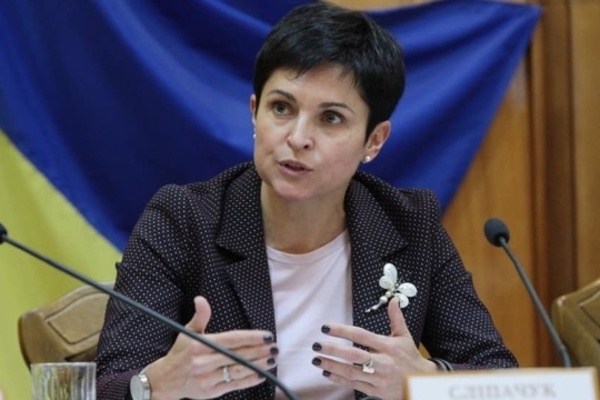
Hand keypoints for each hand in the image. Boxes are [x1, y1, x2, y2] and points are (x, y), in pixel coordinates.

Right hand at [146, 296, 277, 399]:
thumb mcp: (187, 333)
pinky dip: (250, 380)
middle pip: (237, 355)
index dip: (251, 337)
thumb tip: (200, 299)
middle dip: (258, 351)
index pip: (231, 339)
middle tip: (275, 347)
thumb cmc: (180, 353)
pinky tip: (262, 374)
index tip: (267, 335)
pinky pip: (234, 385)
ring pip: (238, 370)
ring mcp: (207, 378)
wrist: (165, 381)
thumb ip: (200, 316)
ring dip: (258, 365)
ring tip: (272, 359)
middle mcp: (203, 362)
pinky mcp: (211, 392)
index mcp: (200, 345)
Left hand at [311, 297, 436, 399]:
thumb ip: (396, 318)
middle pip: (354, 355)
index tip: (326, 327)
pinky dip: (339, 379)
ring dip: (332, 366)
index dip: (342, 331)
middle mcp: (382, 362)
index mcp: (387, 346)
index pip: (361, 335)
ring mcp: (379, 378)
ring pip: (352, 372)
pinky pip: (355, 385)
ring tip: (317, 360)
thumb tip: (394, 300)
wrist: (422, 384)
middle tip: (316, 345)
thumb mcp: (404, 336)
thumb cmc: (410, 357)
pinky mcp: (376, 391)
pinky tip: (327, 373)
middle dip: (333, 350)